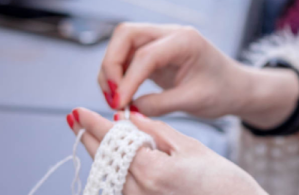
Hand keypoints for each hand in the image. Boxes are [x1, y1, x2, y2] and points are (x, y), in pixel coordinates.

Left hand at [67, 110, 265, 194]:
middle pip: (103, 159)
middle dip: (88, 137)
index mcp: (151, 171)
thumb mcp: (190, 147)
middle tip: (75, 119)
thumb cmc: (223, 182)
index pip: (112, 141)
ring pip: (109, 174)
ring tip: (94, 134)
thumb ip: (156, 131)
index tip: (77, 111)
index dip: (92, 124)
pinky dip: (115, 168)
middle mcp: (140, 192)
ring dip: (101, 153)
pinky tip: (116, 157)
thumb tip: (130, 118)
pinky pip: (121, 187)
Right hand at [98, 23, 298, 128]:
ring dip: (111, 70)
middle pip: (125, 34)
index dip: (127, 79)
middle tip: (112, 97)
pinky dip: (118, 74)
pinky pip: (127, 56)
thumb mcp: (194, 101)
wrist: (236, 87)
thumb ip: (161, 105)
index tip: (119, 104)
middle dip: (111, 64)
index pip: (145, 54)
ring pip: (122, 43)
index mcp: (185, 40)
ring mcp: (160, 40)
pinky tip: (122, 95)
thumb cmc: (222, 91)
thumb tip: (128, 109)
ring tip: (115, 99)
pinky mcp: (154, 52)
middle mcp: (169, 34)